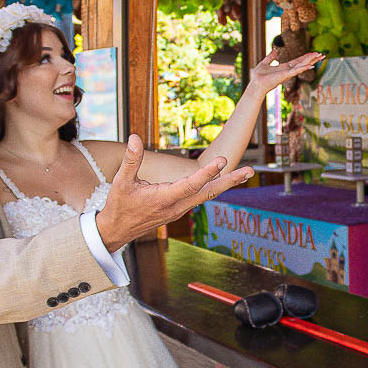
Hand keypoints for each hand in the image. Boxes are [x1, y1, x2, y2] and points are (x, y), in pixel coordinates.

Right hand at [96, 135, 254, 249]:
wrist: (118, 230)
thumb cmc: (119, 206)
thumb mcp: (121, 182)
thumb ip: (131, 160)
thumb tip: (135, 137)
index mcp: (164, 199)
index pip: (190, 184)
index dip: (207, 173)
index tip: (222, 161)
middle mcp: (177, 206)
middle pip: (208, 192)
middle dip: (230, 181)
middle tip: (249, 171)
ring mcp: (180, 209)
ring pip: (207, 195)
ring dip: (227, 184)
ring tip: (246, 173)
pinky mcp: (179, 209)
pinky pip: (201, 197)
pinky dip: (215, 188)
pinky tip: (226, 180)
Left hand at [246, 49, 323, 95]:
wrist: (256, 84)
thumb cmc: (258, 76)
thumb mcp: (264, 63)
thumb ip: (270, 57)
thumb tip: (274, 50)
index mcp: (284, 68)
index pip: (297, 61)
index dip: (305, 57)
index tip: (313, 53)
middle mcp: (288, 71)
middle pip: (302, 63)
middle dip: (312, 59)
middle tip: (322, 54)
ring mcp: (287, 73)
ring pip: (302, 66)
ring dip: (311, 61)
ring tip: (319, 56)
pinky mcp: (285, 75)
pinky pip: (296, 71)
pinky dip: (303, 68)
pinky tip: (310, 65)